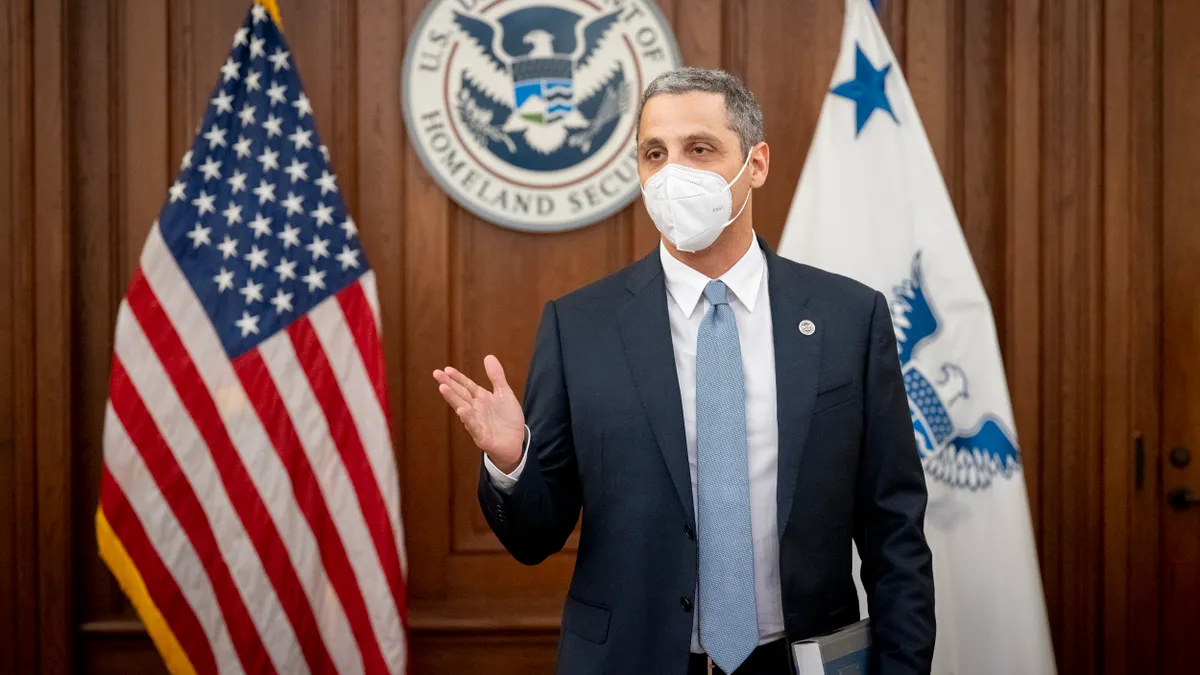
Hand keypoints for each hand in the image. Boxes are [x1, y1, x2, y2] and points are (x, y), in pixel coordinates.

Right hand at [433, 355, 525, 472]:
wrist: (516, 443)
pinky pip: (474, 427)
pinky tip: (462, 410)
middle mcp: (476, 409)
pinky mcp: (482, 436)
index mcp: (481, 399)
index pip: (467, 386)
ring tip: (443, 388)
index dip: (458, 378)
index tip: (446, 369)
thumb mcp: (505, 394)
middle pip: (461, 395)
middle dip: (449, 384)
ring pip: (463, 409)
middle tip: (437, 374)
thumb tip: (488, 356)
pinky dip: (468, 419)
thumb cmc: (508, 419)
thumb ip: (496, 377)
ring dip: (453, 399)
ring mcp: (477, 423)